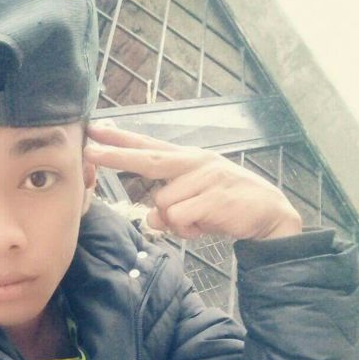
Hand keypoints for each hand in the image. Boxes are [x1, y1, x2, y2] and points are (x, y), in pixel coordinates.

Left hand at [85, 124, 302, 240]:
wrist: (269, 213)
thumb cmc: (225, 207)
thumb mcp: (193, 207)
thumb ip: (169, 210)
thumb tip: (152, 220)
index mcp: (187, 160)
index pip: (148, 146)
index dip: (121, 139)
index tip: (96, 130)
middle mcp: (194, 162)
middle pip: (147, 159)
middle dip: (116, 156)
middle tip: (89, 152)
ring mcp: (205, 177)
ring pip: (163, 204)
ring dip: (176, 222)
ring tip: (199, 220)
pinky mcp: (214, 197)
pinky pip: (180, 218)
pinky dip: (187, 229)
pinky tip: (206, 226)